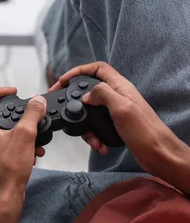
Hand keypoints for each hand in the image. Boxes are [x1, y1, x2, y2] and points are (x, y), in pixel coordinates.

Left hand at [0, 87, 46, 200]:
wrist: (4, 196)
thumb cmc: (8, 169)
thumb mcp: (25, 135)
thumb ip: (32, 114)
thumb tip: (37, 101)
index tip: (13, 91)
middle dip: (14, 113)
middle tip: (26, 111)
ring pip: (2, 131)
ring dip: (20, 132)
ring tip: (35, 138)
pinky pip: (4, 144)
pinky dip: (18, 144)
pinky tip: (33, 152)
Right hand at [50, 61, 188, 179]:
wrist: (158, 153)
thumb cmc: (145, 130)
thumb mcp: (121, 107)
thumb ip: (102, 94)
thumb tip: (85, 95)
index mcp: (120, 86)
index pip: (97, 68)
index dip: (79, 71)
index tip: (63, 81)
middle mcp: (117, 96)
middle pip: (90, 90)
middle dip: (75, 101)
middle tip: (62, 107)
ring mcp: (115, 111)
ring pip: (90, 111)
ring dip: (86, 125)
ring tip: (90, 138)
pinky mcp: (115, 125)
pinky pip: (96, 126)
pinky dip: (94, 136)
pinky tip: (99, 144)